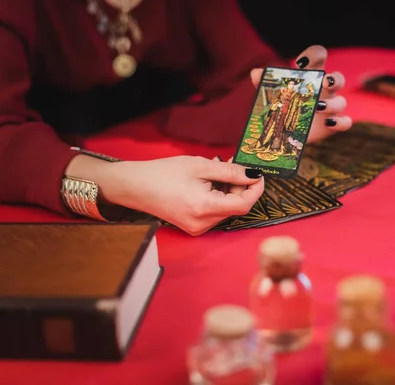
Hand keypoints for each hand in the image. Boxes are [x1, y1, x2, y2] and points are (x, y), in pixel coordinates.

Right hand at [76, 155, 264, 235]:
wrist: (135, 186)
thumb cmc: (163, 174)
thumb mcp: (200, 166)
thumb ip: (230, 172)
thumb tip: (254, 175)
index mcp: (204, 208)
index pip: (243, 205)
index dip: (255, 190)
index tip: (259, 174)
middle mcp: (202, 224)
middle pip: (236, 207)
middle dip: (241, 187)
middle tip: (234, 165)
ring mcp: (198, 228)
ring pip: (227, 210)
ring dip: (230, 191)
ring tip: (219, 171)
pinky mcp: (194, 227)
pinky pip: (216, 213)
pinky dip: (220, 197)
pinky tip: (210, 183)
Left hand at [250, 45, 349, 143]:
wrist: (284, 133)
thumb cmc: (282, 106)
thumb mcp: (272, 95)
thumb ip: (265, 83)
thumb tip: (256, 73)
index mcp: (312, 76)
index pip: (319, 56)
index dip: (314, 55)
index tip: (300, 64)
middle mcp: (325, 90)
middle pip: (339, 78)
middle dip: (334, 79)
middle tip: (323, 82)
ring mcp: (331, 107)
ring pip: (342, 101)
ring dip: (332, 103)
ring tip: (317, 107)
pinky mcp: (333, 125)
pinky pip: (346, 122)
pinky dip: (340, 122)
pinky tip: (328, 123)